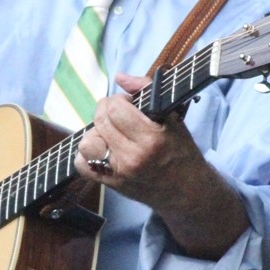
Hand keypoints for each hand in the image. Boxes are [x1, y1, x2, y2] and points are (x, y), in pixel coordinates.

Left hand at [75, 73, 248, 258]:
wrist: (187, 192)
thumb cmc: (181, 152)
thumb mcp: (173, 118)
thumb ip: (147, 91)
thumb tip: (120, 76)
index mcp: (151, 138)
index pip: (116, 108)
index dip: (119, 100)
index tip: (128, 103)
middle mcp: (133, 157)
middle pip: (100, 121)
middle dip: (106, 110)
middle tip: (119, 114)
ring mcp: (119, 173)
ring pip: (87, 143)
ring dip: (96, 133)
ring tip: (110, 133)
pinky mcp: (110, 185)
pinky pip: (82, 165)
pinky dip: (87, 154)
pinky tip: (102, 149)